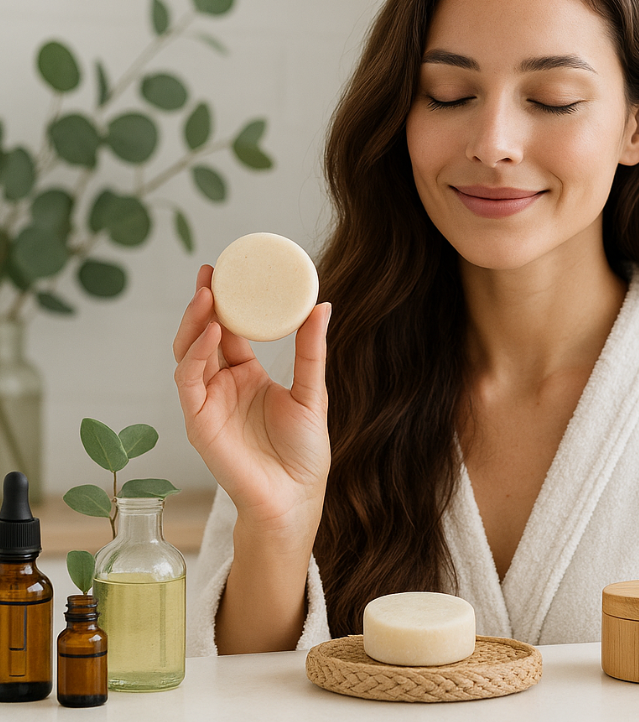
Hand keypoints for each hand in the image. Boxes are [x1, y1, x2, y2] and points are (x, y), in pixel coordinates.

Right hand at [173, 265, 330, 533]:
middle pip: (203, 335)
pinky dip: (196, 354)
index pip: (229, 330)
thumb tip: (322, 305)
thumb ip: (311, 350)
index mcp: (247, 375)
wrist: (295, 495)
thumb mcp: (312, 391)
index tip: (227, 270)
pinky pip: (189, 380)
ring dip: (194, 323)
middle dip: (202, 303)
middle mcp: (223, 385)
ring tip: (208, 295)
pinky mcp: (198, 420)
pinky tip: (212, 332)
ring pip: (188, 352)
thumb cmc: (304, 450)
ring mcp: (207, 402)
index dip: (225, 301)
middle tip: (209, 273)